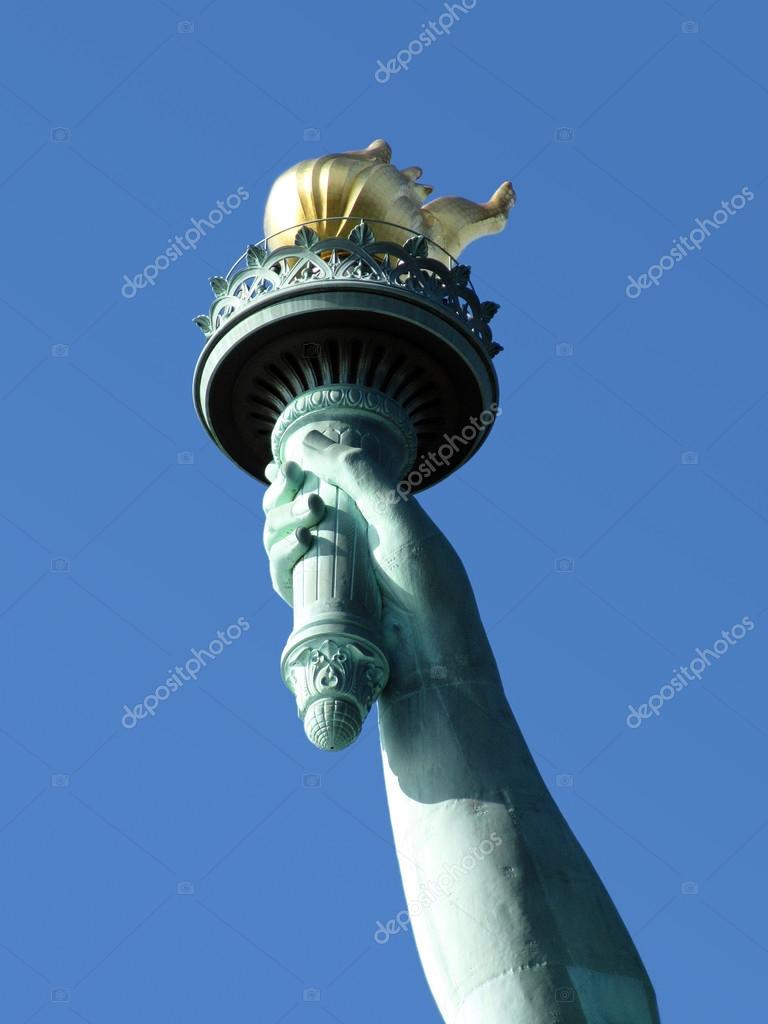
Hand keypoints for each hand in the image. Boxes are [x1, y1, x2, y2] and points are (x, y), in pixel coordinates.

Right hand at [262, 430, 499, 703]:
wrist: (432, 653)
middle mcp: (347, 541)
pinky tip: (298, 542)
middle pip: (293, 506)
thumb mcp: (397, 515)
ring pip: (281, 537)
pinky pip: (282, 573)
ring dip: (282, 517)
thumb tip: (305, 438)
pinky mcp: (314, 604)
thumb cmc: (427, 583)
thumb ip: (357, 472)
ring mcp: (329, 573)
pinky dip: (281, 553)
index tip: (284, 459)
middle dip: (284, 489)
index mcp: (370, 514)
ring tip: (307, 513)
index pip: (322, 482)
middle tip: (290, 479)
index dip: (297, 469)